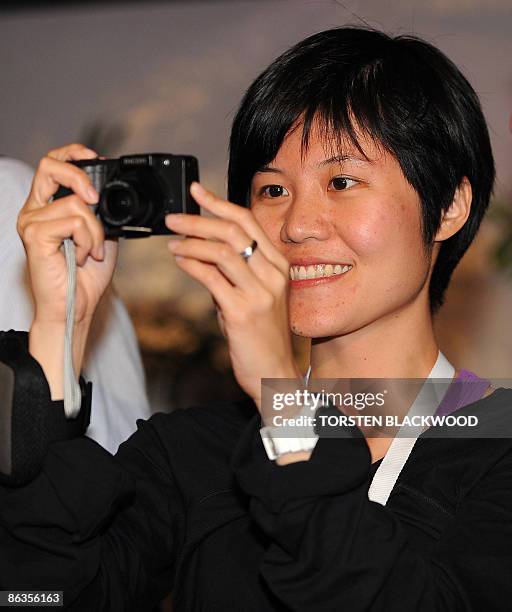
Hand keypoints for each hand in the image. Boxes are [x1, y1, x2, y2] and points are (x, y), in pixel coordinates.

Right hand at [17, 144, 117, 325]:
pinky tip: (82, 257)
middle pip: (50, 166)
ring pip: (76, 204)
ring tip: (91, 252)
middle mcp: (34, 210)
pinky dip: (88, 240)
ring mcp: (31, 221)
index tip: (98, 160)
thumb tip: (109, 192)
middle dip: (80, 176)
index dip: (74, 154)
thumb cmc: (86, 276)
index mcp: (47, 207)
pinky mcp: (34, 235)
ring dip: (95, 231)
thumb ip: (101, 212)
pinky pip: (74, 222)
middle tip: (96, 197)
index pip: (52, 165)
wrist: (77, 306)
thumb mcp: (101, 235)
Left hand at [166, 182, 301, 410]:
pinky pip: (211, 277)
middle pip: (234, 231)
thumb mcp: (254, 296)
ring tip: (171, 240)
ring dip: (191, 240)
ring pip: (221, 250)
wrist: (272, 372)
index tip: (197, 190)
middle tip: (173, 216)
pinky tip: (179, 260)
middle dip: (200, 218)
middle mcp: (272, 275)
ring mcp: (259, 293)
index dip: (220, 203)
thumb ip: (234, 272)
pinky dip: (191, 264)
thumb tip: (201, 251)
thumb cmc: (260, 335)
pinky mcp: (242, 311)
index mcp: (278, 266)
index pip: (249, 223)